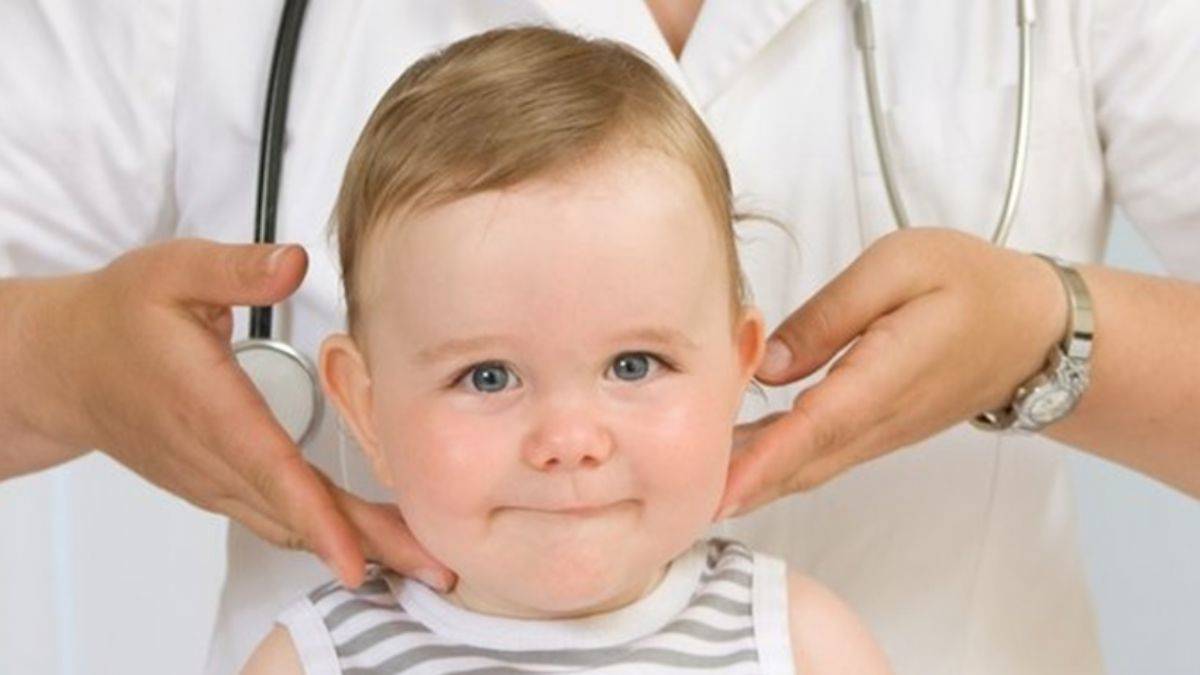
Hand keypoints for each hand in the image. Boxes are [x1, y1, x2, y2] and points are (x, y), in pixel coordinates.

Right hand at [9, 238, 453, 588]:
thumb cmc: (120, 316)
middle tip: (435, 567)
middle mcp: (213, 455)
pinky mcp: (215, 485)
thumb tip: (295, 263)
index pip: (271, 470)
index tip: (356, 557)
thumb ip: (235, 268)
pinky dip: (322, 534)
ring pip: (289, 522)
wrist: (65, 366)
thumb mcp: (172, 271)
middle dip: (367, 544)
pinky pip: (274, 517)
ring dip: (355, 544)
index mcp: (209, 404)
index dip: (316, 516)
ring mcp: (212, 479)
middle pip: (297, 511)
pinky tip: (367, 540)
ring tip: (419, 558)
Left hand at [717, 228, 1067, 517]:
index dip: (764, 460)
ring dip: (751, 482)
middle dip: (739, 487)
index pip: (814, 427)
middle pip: (799, 463)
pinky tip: (734, 460)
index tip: (719, 489)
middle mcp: (879, 419)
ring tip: (689, 485)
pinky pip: (817, 458)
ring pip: (805, 467)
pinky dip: (774, 467)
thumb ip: (830, 314)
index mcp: (885, 374)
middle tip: (677, 501)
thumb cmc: (970, 285)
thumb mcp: (900, 266)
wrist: (1033, 331)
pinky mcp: (874, 433)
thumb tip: (769, 363)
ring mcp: (877, 434)